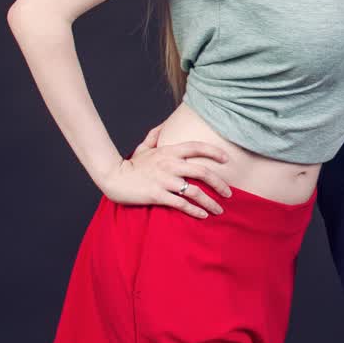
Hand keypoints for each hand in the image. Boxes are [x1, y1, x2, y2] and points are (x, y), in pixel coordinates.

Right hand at [101, 125, 233, 216]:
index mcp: (169, 151)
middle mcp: (170, 164)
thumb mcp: (143, 147)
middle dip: (220, 184)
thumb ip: (155, 136)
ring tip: (219, 210)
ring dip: (210, 202)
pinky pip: (181, 204)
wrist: (114, 178)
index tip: (227, 159)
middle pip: (203, 172)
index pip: (197, 147)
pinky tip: (203, 215)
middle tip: (229, 193)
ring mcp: (165, 180)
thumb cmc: (131, 164)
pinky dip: (194, 211)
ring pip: (195, 192)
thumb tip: (162, 127)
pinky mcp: (158, 195)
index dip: (214, 152)